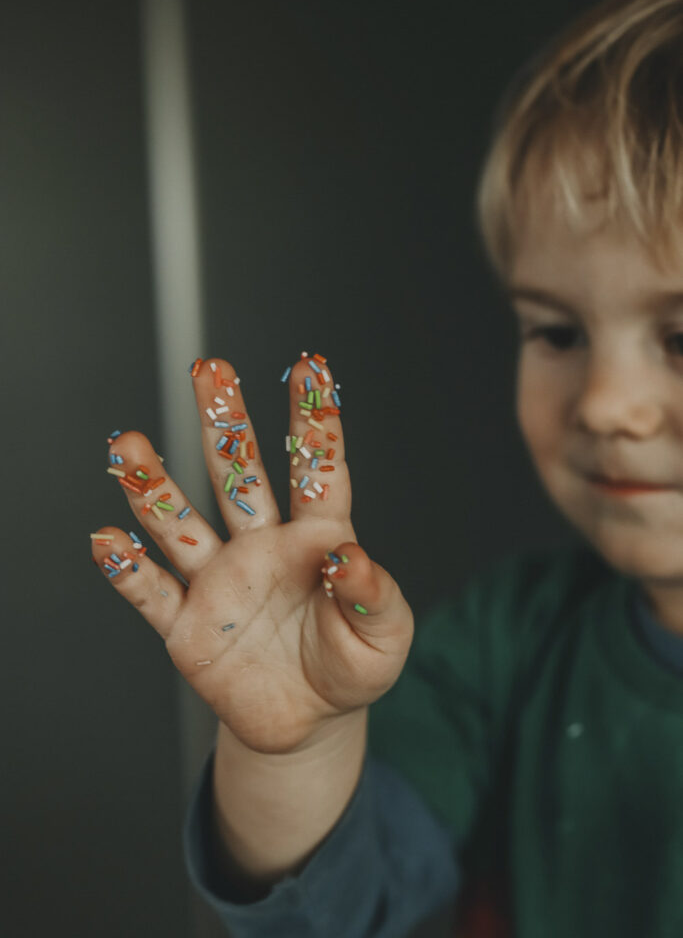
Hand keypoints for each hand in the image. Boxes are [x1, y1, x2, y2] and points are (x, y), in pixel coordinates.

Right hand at [92, 353, 413, 754]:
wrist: (309, 721)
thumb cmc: (352, 664)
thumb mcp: (384, 637)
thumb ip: (373, 596)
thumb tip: (351, 556)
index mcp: (316, 541)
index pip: (316, 473)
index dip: (314, 423)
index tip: (311, 369)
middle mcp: (262, 547)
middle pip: (239, 476)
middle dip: (223, 424)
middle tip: (209, 371)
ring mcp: (221, 583)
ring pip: (183, 525)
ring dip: (156, 488)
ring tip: (129, 447)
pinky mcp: (189, 626)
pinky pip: (152, 593)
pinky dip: (128, 570)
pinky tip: (109, 540)